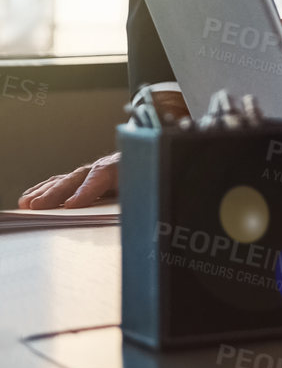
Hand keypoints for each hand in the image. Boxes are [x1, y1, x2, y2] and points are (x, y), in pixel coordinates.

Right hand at [17, 90, 187, 207]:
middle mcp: (110, 164)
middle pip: (82, 176)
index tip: (72, 205)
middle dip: (59, 192)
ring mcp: (97, 168)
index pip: (104, 174)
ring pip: (69, 178)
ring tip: (29, 204)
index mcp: (130, 164)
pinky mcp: (90, 176)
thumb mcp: (160, 182)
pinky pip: (65, 181)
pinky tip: (30, 198)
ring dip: (47, 191)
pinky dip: (47, 188)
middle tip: (40, 206)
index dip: (88, 190)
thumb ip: (150, 193)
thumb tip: (148, 212)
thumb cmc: (162, 173)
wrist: (167, 155)